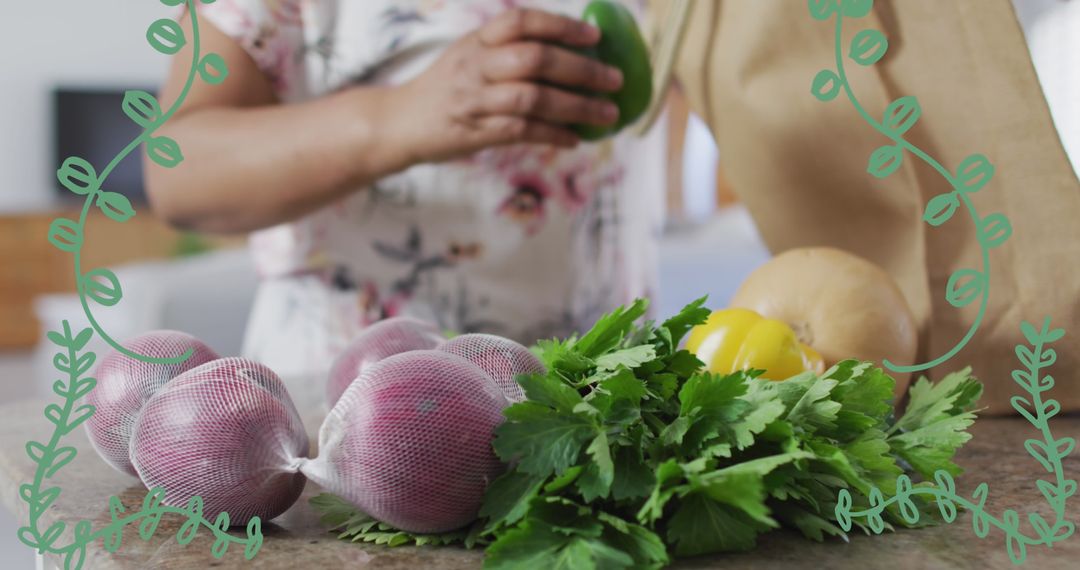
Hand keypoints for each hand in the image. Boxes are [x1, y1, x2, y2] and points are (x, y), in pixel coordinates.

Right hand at [386, 8, 624, 165]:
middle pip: (534, 59)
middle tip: (613, 79)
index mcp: (478, 40)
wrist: (401, 122)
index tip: (594, 36)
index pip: (522, 22)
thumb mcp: (471, 55)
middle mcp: (476, 65)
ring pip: (532, 98)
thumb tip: (569, 53)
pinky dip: (553, 134)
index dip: (561, 26)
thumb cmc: (446, 88)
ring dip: (576, 106)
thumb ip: (509, 50)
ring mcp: (474, 99)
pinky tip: (575, 137)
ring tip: (606, 112)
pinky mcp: (475, 131)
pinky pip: (522, 131)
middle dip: (581, 69)